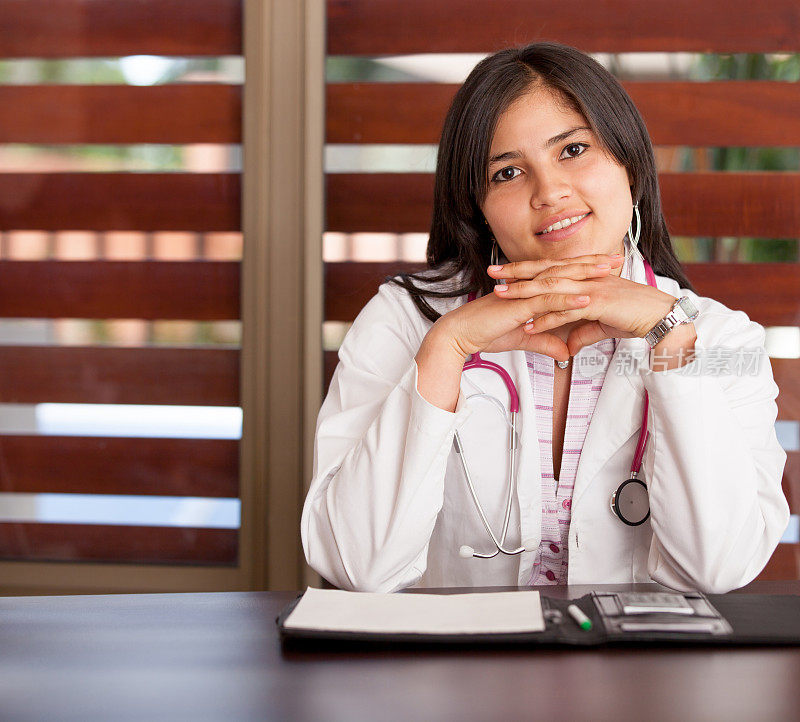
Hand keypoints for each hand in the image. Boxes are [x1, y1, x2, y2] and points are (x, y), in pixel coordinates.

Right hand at [434, 254, 625, 362]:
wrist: (462, 334)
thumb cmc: (486, 332)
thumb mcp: (524, 339)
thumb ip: (547, 342)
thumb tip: (566, 352)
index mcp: (530, 289)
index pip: (562, 274)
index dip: (585, 268)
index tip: (608, 265)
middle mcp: (529, 286)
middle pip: (565, 270)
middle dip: (592, 263)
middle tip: (618, 257)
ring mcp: (524, 294)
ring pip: (559, 281)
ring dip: (585, 275)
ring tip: (608, 271)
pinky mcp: (519, 306)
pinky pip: (546, 301)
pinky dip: (567, 299)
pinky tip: (586, 298)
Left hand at [488, 256, 675, 355]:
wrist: (660, 318)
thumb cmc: (635, 317)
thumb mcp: (602, 326)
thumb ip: (582, 332)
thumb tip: (567, 346)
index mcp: (585, 277)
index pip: (550, 270)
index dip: (526, 270)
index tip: (504, 272)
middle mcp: (586, 278)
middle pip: (544, 272)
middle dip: (516, 273)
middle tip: (492, 273)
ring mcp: (591, 289)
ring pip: (551, 288)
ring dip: (524, 292)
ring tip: (502, 296)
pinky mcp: (598, 304)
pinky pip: (567, 311)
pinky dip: (548, 319)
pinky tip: (531, 326)